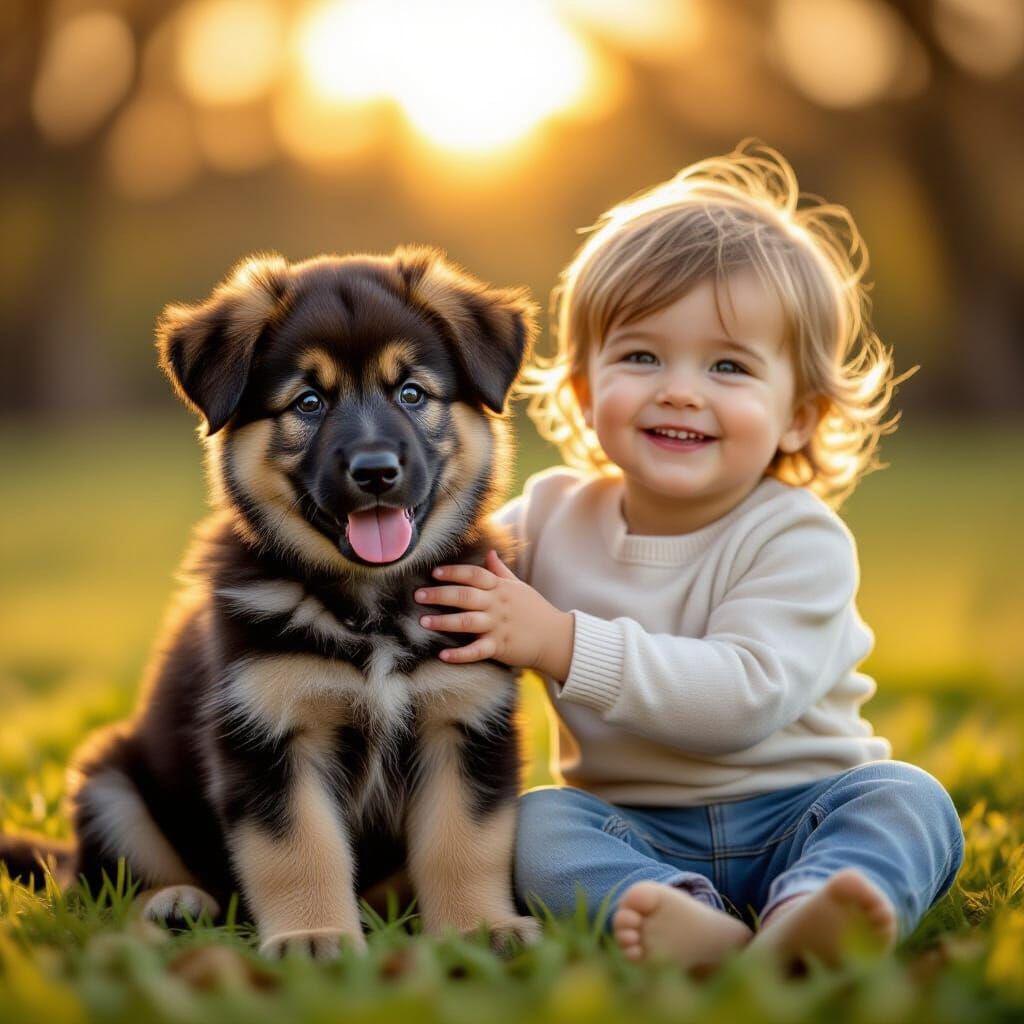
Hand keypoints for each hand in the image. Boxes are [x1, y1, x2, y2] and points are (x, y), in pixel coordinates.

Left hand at [415, 550, 573, 680]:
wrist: (556, 637)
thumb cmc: (534, 610)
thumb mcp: (518, 587)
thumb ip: (500, 571)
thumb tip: (489, 552)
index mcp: (500, 588)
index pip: (474, 575)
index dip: (454, 572)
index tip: (434, 573)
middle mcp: (497, 605)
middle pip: (465, 596)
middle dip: (440, 595)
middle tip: (418, 595)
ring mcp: (498, 626)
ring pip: (467, 622)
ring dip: (444, 622)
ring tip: (423, 622)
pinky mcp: (500, 647)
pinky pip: (477, 651)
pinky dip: (460, 654)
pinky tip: (443, 655)